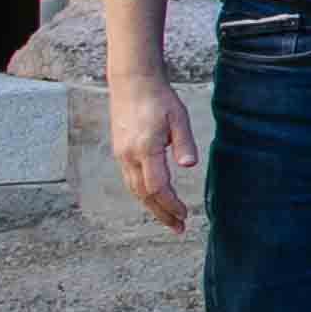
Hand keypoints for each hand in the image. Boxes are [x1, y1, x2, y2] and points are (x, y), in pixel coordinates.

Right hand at [107, 74, 196, 233]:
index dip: (170, 204)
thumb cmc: (159, 98)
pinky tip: (155, 200)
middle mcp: (129, 156)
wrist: (132, 83)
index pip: (156, 187)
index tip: (185, 215)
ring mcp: (122, 155)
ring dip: (152, 207)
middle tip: (179, 228)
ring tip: (170, 220)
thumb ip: (183, 143)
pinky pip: (131, 180)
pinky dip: (143, 195)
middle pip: (144, 194)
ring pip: (135, 190)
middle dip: (162, 213)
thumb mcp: (178, 117)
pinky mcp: (120, 152)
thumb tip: (189, 166)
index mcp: (145, 148)